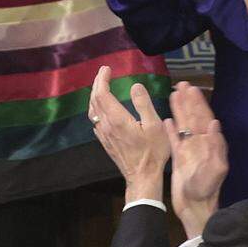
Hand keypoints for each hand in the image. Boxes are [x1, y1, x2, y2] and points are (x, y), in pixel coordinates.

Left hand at [89, 66, 168, 202]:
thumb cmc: (152, 152)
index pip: (102, 93)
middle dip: (98, 84)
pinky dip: (96, 108)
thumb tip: (135, 85)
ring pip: (93, 110)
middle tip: (104, 73)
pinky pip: (95, 120)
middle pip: (95, 100)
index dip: (102, 79)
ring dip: (95, 96)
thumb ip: (143, 104)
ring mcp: (103, 134)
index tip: (107, 69)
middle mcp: (106, 125)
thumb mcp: (154, 125)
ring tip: (102, 87)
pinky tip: (102, 110)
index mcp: (117, 119)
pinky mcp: (105, 142)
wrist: (142, 177)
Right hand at [164, 82, 227, 238]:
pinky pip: (174, 139)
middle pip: (193, 117)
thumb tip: (214, 123)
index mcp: (210, 144)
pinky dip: (170, 128)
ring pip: (183, 124)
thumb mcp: (215, 169)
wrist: (195, 207)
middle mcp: (200, 143)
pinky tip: (166, 119)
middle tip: (182, 84)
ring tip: (174, 94)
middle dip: (189, 101)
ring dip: (179, 109)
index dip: (199, 104)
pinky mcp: (178, 157)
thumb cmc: (207, 190)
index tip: (193, 90)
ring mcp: (189, 149)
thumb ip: (216, 146)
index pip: (205, 118)